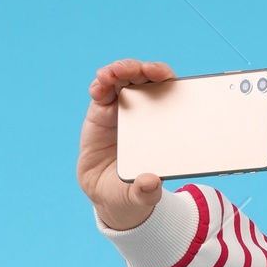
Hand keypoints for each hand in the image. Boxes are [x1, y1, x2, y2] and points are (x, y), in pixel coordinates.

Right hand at [77, 57, 174, 229]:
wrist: (109, 197)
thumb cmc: (133, 193)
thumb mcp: (141, 197)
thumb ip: (147, 191)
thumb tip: (151, 183)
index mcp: (162, 124)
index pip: (168, 92)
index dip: (165, 77)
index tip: (160, 74)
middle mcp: (143, 111)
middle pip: (144, 78)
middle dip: (140, 68)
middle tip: (137, 69)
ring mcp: (121, 110)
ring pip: (121, 79)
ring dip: (117, 70)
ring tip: (110, 74)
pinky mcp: (101, 113)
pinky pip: (101, 92)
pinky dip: (99, 85)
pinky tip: (98, 87)